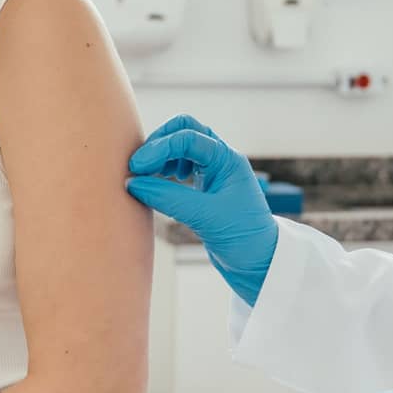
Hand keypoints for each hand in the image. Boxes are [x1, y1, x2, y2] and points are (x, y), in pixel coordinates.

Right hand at [125, 115, 279, 305]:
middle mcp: (220, 160)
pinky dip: (162, 170)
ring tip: (144, 177)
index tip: (136, 169)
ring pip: (180, 147)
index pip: (188, 138)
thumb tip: (133, 183)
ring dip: (160, 156)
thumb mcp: (205, 217)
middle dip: (159, 143)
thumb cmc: (243, 238)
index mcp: (227, 160)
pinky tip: (155, 186)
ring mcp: (212, 172)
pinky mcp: (203, 188)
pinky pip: (178, 166)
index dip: (159, 148)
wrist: (259, 263)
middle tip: (138, 167)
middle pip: (184, 130)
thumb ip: (168, 198)